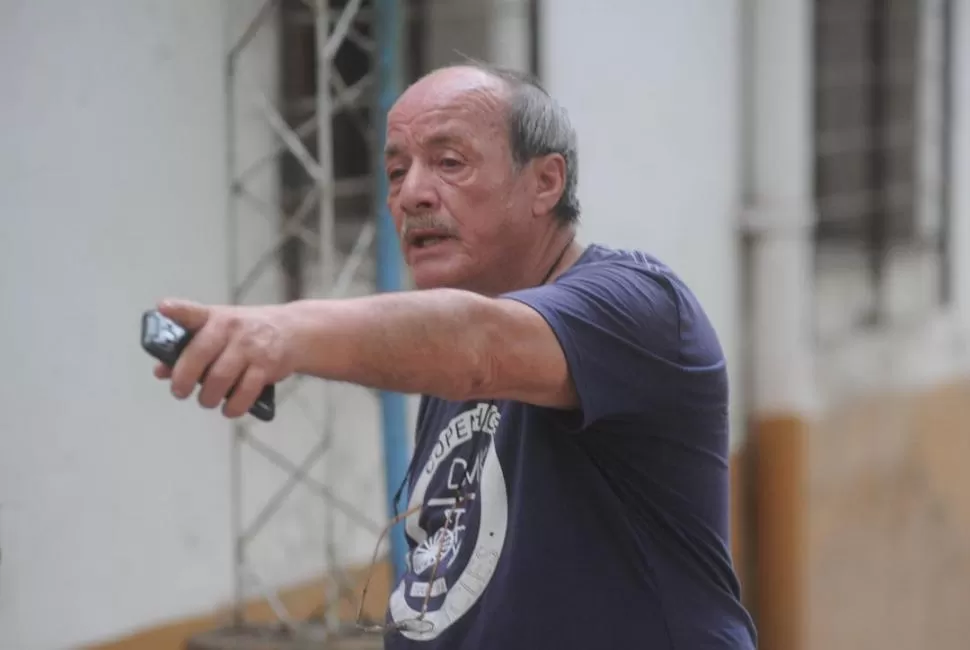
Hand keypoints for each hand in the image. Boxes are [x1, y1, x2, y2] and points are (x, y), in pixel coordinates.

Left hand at [153, 299, 296, 417]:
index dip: (178, 310)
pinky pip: (245, 393)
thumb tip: (161, 372)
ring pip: (220, 379)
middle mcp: (231, 328)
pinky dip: (234, 407)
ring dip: (208, 397)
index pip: (193, 312)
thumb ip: (191, 348)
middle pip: (199, 355)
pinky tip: (229, 409)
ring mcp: (250, 346)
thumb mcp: (220, 331)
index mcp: (215, 317)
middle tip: (179, 392)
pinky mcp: (267, 364)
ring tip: (208, 401)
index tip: (163, 307)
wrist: (294, 331)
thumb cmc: (247, 333)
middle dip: (184, 379)